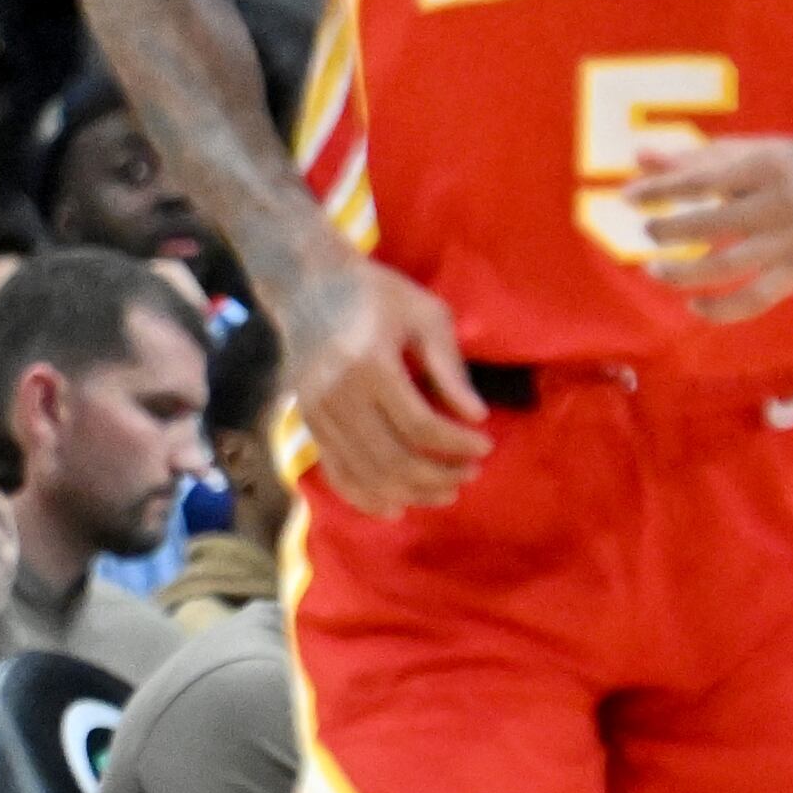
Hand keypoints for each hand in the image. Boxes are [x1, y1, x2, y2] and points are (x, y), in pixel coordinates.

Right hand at [266, 247, 488, 512]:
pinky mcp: (307, 423)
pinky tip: (397, 508)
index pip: (419, 426)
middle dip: (439, 476)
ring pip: (366, 474)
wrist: (306, 285)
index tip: (486, 446)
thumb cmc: (376, 294)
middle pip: (392, 459)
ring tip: (446, 490)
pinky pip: (336, 473)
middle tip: (471, 473)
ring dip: (411, 492)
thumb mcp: (425, 314)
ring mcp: (316, 413)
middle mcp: (336, 395)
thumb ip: (449, 367)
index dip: (458, 445)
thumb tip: (475, 418)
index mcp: (368, 364)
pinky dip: (366, 498)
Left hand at [623, 135, 792, 324]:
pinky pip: (758, 298)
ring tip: (654, 270)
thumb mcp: (748, 153)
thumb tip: (637, 156)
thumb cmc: (788, 167)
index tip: (627, 197)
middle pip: (716, 224)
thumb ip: (694, 158)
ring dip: (686, 272)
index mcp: (766, 167)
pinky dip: (724, 309)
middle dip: (673, 230)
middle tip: (647, 231)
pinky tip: (694, 306)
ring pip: (731, 265)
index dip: (663, 190)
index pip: (704, 181)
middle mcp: (782, 205)